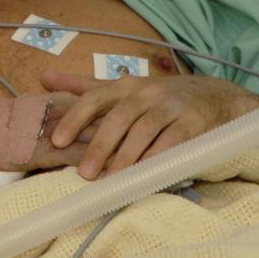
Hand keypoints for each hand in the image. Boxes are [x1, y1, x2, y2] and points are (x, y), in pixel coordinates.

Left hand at [42, 70, 258, 179]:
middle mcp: (146, 92)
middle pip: (119, 118)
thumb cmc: (160, 97)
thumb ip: (83, 86)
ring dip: (127, 156)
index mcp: (125, 85)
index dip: (75, 118)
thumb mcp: (123, 89)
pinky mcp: (193, 123)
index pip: (94, 98)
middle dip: (100, 146)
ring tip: (112, 179)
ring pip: (144, 131)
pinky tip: (146, 174)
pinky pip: (173, 142)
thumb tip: (44, 78)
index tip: (57, 140)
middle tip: (84, 172)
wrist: (214, 97)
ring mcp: (170, 106)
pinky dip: (158, 158)